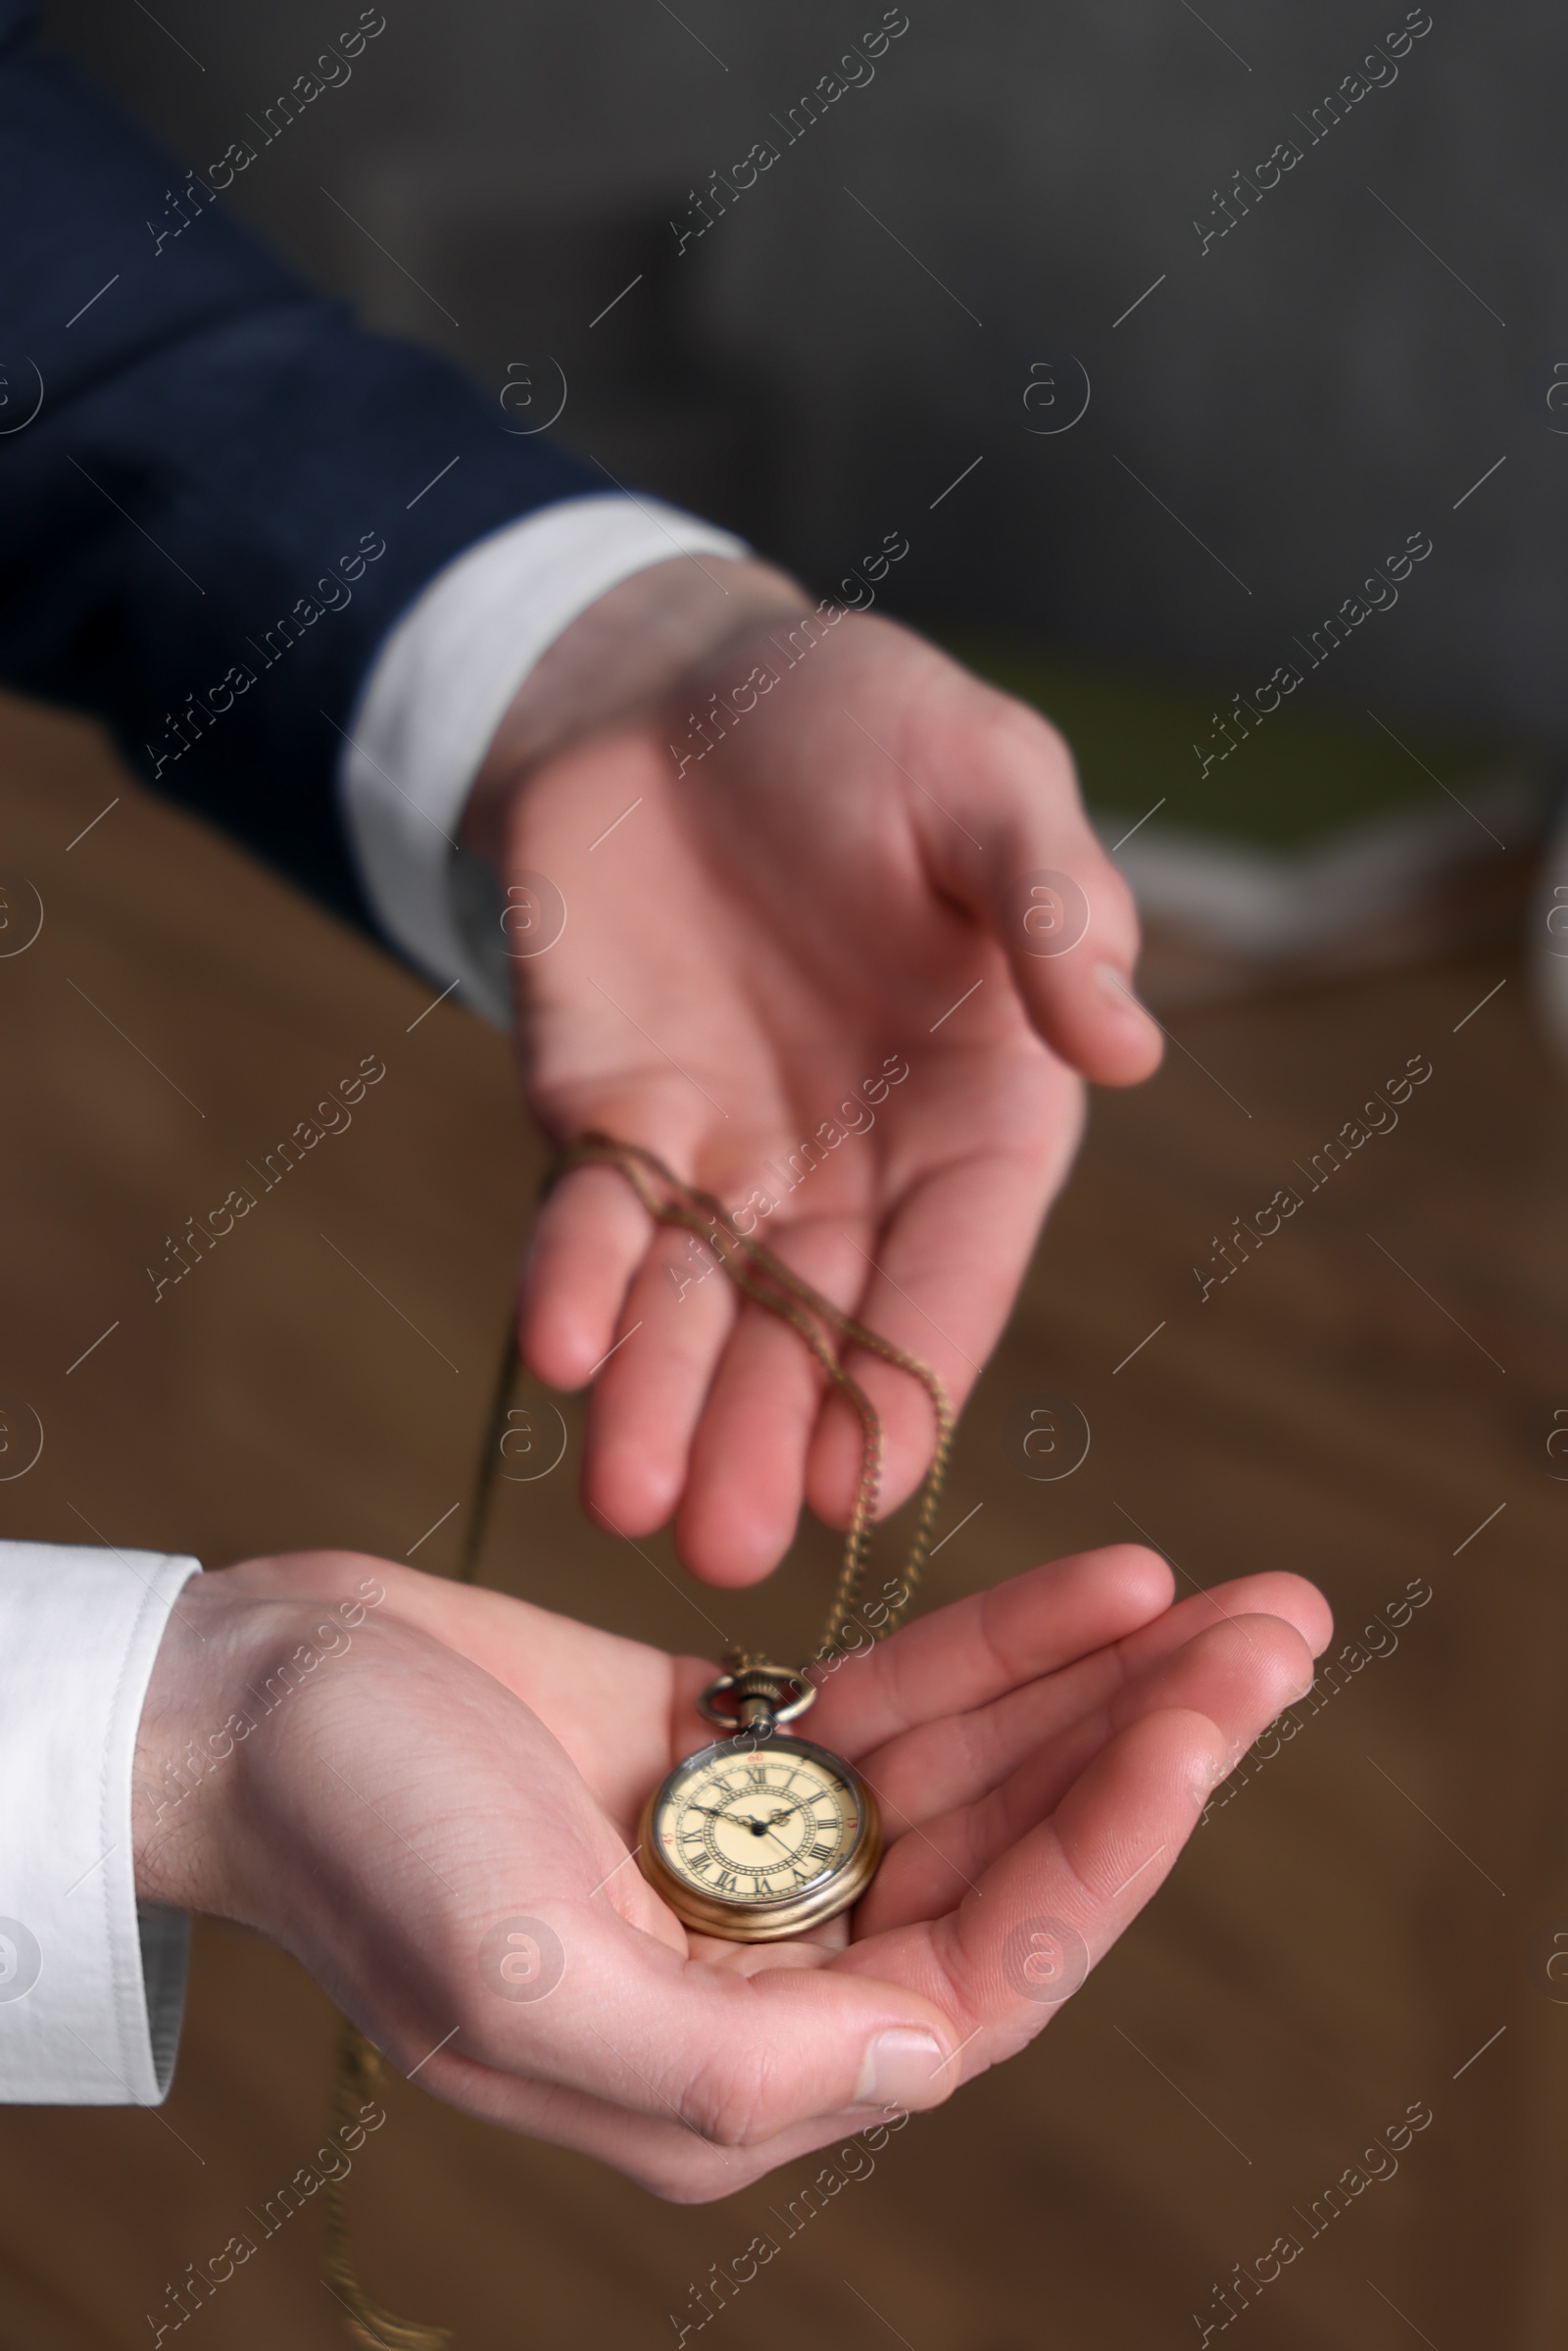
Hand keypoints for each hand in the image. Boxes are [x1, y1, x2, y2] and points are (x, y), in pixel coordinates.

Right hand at [134, 1544, 1327, 2199]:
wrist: (245, 1694)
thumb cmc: (355, 1833)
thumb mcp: (516, 1974)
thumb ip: (725, 2058)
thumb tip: (932, 2058)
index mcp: (730, 2073)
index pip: (980, 1980)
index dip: (1109, 1851)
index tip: (1206, 1722)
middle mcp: (767, 1976)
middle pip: (1011, 1869)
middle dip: (1151, 1754)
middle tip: (1283, 1631)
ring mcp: (754, 1852)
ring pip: (977, 1777)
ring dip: (1107, 1690)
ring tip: (1240, 1601)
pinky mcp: (730, 1743)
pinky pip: (900, 1701)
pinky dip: (1003, 1646)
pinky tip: (1110, 1583)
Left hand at [464, 559, 1162, 1586]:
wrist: (683, 687)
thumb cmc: (870, 723)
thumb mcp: (984, 775)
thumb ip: (1049, 905)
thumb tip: (1129, 1046)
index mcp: (980, 1106)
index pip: (957, 1265)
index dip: (914, 1372)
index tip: (871, 1485)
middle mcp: (858, 1161)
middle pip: (816, 1324)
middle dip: (768, 1432)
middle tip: (726, 1552)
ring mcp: (729, 1155)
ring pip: (696, 1305)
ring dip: (661, 1401)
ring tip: (626, 1504)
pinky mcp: (611, 1123)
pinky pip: (587, 1222)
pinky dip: (570, 1283)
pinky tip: (549, 1356)